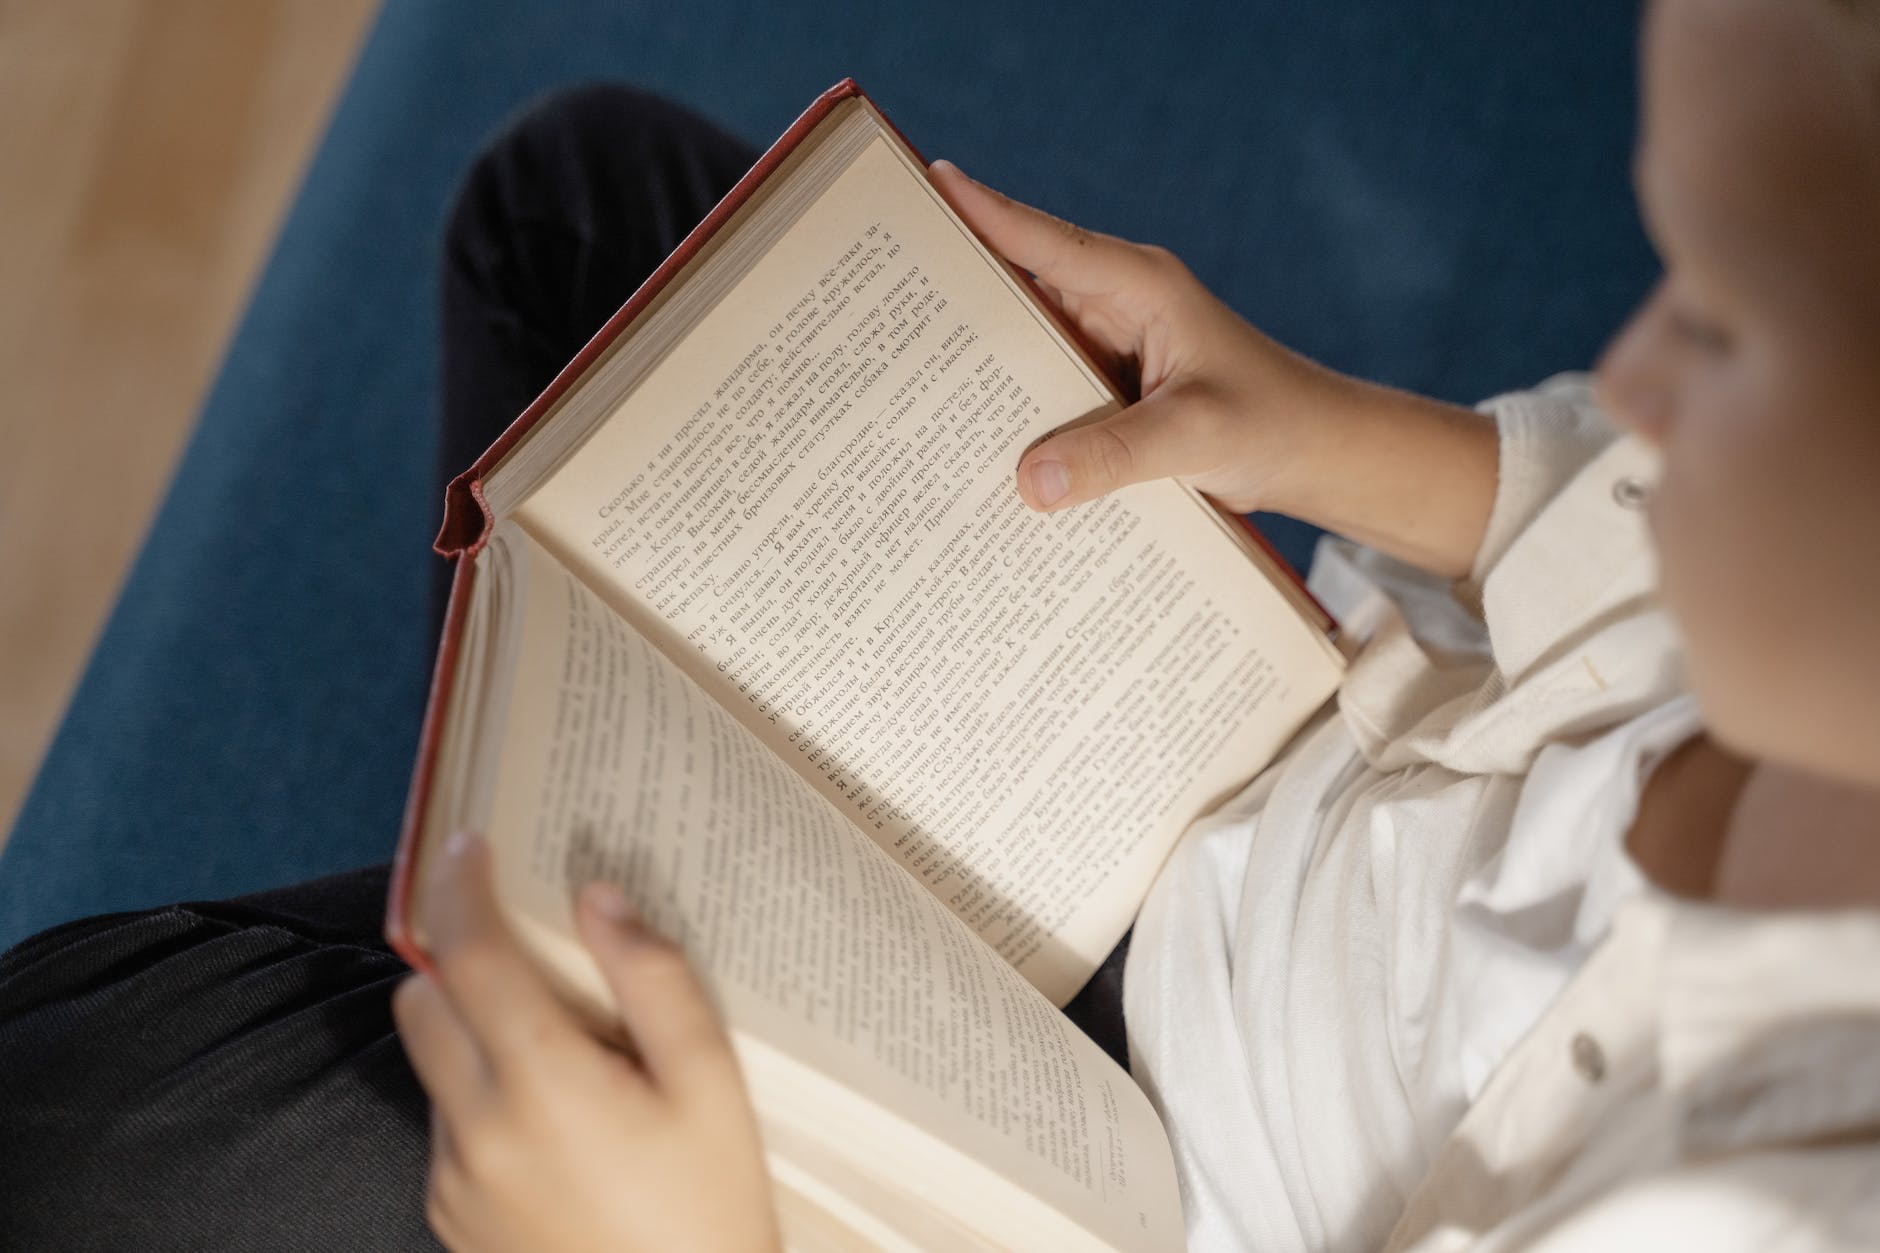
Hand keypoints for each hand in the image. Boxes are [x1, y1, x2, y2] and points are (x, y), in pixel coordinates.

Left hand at [391, 833, 779, 1252]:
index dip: (462, 886)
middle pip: (422, 999)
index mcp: (542, 1082)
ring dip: (474, 1032)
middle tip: (532, 955)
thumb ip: (654, 979)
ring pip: (432, 1063)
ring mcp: (456, 1179)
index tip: (469, 844)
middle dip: (461, 960)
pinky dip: (483, 1097)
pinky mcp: (452, 1217)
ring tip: (566, 1055)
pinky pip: (448, 1125)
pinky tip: (559, 1125)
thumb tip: (599, 900)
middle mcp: (478, 1128)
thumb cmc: (708, 1209)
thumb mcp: (710, 1084)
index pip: (469, 953)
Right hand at [927, 160, 1498, 577]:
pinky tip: (965, 441)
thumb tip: (1028, 482)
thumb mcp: (1193, 436)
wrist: (1312, 455)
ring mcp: (1106, 350)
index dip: (988, 212)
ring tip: (897, 379)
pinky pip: (1044, 394)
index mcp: (1137, 286)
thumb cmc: (1270, 423)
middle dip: (956, 293)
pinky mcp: (1104, 394)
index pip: (1047, 240)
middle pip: (1018, 286)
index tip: (933, 181)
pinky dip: (1010, 412)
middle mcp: (1114, 306)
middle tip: (880, 301)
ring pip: (1024, 346)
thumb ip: (1114, 456)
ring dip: (977, 364)